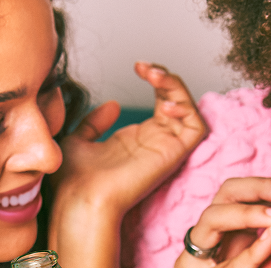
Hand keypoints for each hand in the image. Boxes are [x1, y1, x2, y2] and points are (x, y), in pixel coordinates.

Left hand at [53, 62, 207, 216]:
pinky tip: (163, 102)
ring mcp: (165, 148)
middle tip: (145, 68)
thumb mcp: (79, 140)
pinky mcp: (173, 155)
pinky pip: (196, 128)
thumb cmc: (74, 180)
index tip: (137, 67)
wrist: (79, 197)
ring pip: (190, 110)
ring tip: (154, 77)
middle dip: (166, 77)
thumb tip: (112, 105)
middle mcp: (154, 143)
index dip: (155, 79)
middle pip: (177, 100)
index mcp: (136, 139)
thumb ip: (95, 123)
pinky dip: (188, 108)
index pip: (160, 101)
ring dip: (177, 87)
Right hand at [154, 177, 270, 267]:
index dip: (269, 190)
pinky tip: (269, 248)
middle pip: (223, 197)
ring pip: (213, 220)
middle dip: (257, 188)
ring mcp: (195, 267)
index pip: (242, 199)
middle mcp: (209, 250)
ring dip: (249, 213)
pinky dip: (247, 258)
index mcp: (228, 245)